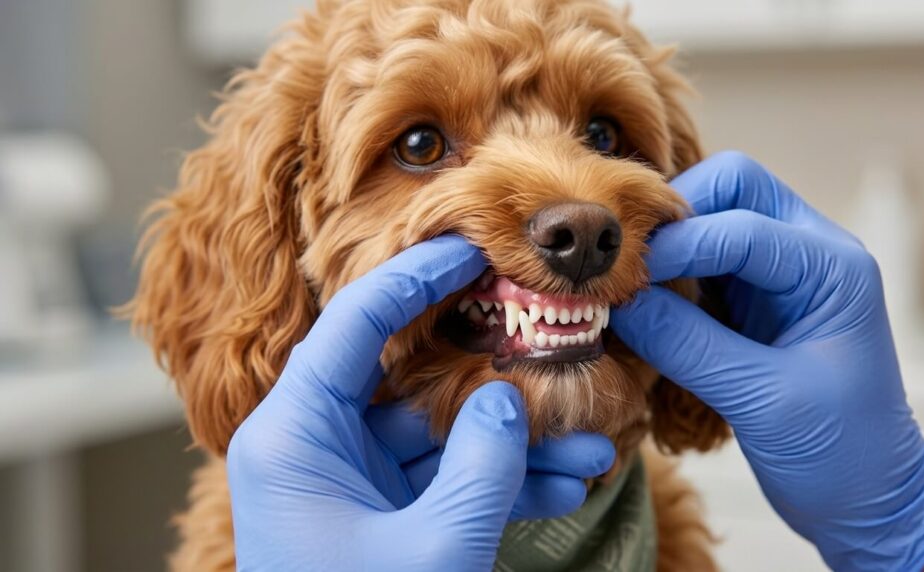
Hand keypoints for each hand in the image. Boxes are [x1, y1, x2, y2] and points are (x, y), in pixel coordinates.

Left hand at [227, 236, 614, 571]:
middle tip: (549, 336)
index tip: (472, 246)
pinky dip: (502, 484)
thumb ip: (482, 467)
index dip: (417, 276)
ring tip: (595, 446)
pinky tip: (569, 486)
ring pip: (444, 437)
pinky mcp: (384, 517)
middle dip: (496, 376)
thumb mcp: (432, 550)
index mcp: (294, 436)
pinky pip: (447, 482)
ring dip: (518, 443)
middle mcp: (317, 447)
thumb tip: (513, 403)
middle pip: (413, 379)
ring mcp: (354, 483)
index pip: (356, 323)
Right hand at [612, 152, 923, 569]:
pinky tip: (645, 306)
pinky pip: (704, 259)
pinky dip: (670, 273)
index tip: (623, 278)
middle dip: (674, 215)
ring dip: (668, 243)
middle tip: (629, 264)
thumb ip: (688, 344)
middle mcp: (810, 253)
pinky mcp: (757, 299)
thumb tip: (619, 301)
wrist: (869, 498)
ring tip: (628, 285)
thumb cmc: (838, 453)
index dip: (677, 244)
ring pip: (713, 215)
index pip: (742, 225)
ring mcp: (782, 273)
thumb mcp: (761, 400)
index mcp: (831, 268)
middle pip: (731, 186)